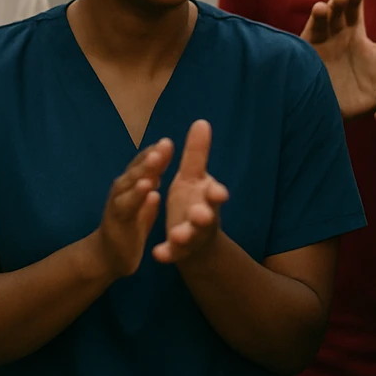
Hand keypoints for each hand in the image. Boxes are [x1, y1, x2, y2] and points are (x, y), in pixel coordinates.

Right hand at [93, 140, 172, 278]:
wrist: (107, 257)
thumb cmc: (127, 228)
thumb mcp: (140, 205)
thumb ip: (147, 187)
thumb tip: (157, 169)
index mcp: (129, 185)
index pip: (141, 165)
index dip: (153, 153)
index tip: (167, 141)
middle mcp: (121, 190)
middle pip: (136, 170)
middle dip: (150, 157)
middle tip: (165, 143)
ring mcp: (117, 205)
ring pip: (130, 185)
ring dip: (143, 173)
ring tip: (158, 160)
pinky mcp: (118, 222)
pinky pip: (129, 208)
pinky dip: (139, 198)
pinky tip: (151, 192)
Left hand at [153, 120, 228, 264]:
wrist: (194, 238)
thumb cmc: (194, 200)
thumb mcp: (194, 177)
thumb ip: (197, 153)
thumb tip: (201, 121)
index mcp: (207, 197)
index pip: (215, 195)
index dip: (216, 194)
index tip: (218, 192)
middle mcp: (202, 217)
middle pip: (205, 218)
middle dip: (202, 216)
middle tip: (200, 214)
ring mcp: (190, 236)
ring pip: (189, 237)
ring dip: (184, 235)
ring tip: (177, 235)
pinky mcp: (177, 250)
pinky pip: (172, 253)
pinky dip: (167, 253)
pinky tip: (158, 254)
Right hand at [302, 0, 375, 119]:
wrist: (350, 116)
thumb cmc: (370, 90)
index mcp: (354, 34)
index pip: (354, 8)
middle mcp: (335, 35)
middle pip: (338, 9)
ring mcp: (322, 43)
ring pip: (325, 19)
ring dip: (331, 7)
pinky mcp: (310, 53)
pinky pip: (312, 33)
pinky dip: (316, 20)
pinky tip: (322, 9)